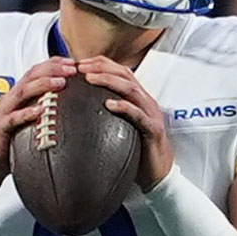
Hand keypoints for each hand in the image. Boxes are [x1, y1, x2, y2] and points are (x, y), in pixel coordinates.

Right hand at [0, 57, 77, 180]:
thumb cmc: (8, 148)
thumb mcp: (28, 125)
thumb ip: (41, 113)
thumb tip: (65, 108)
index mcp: (17, 98)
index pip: (35, 73)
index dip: (53, 64)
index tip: (72, 62)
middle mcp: (10, 101)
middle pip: (30, 76)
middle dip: (52, 69)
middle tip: (71, 68)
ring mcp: (4, 114)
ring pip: (23, 91)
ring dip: (43, 84)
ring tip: (61, 82)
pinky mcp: (0, 129)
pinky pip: (14, 118)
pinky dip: (28, 112)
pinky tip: (42, 110)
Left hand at [78, 56, 173, 189]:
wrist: (158, 172)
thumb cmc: (138, 149)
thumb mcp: (120, 125)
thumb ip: (106, 113)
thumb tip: (78, 107)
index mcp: (137, 98)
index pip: (120, 72)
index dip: (100, 64)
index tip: (79, 63)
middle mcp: (145, 102)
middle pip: (125, 75)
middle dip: (102, 68)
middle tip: (81, 67)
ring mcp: (150, 114)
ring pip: (131, 90)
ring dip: (109, 81)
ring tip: (91, 78)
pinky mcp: (153, 130)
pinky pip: (139, 115)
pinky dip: (124, 107)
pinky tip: (109, 104)